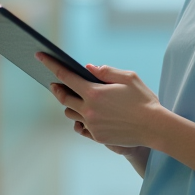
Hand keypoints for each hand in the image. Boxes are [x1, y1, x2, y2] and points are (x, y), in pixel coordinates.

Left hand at [36, 53, 164, 148]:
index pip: (66, 76)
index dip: (51, 65)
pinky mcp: (98, 137)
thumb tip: (88, 68)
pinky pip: (82, 127)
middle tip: (54, 83)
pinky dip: (82, 118)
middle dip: (57, 88)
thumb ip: (106, 72)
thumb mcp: (128, 78)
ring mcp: (92, 125)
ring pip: (71, 114)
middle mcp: (89, 110)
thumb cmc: (143, 100)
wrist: (154, 127)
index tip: (40, 56)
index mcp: (94, 93)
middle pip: (64, 98)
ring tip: (71, 98)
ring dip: (69, 105)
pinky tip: (86, 113)